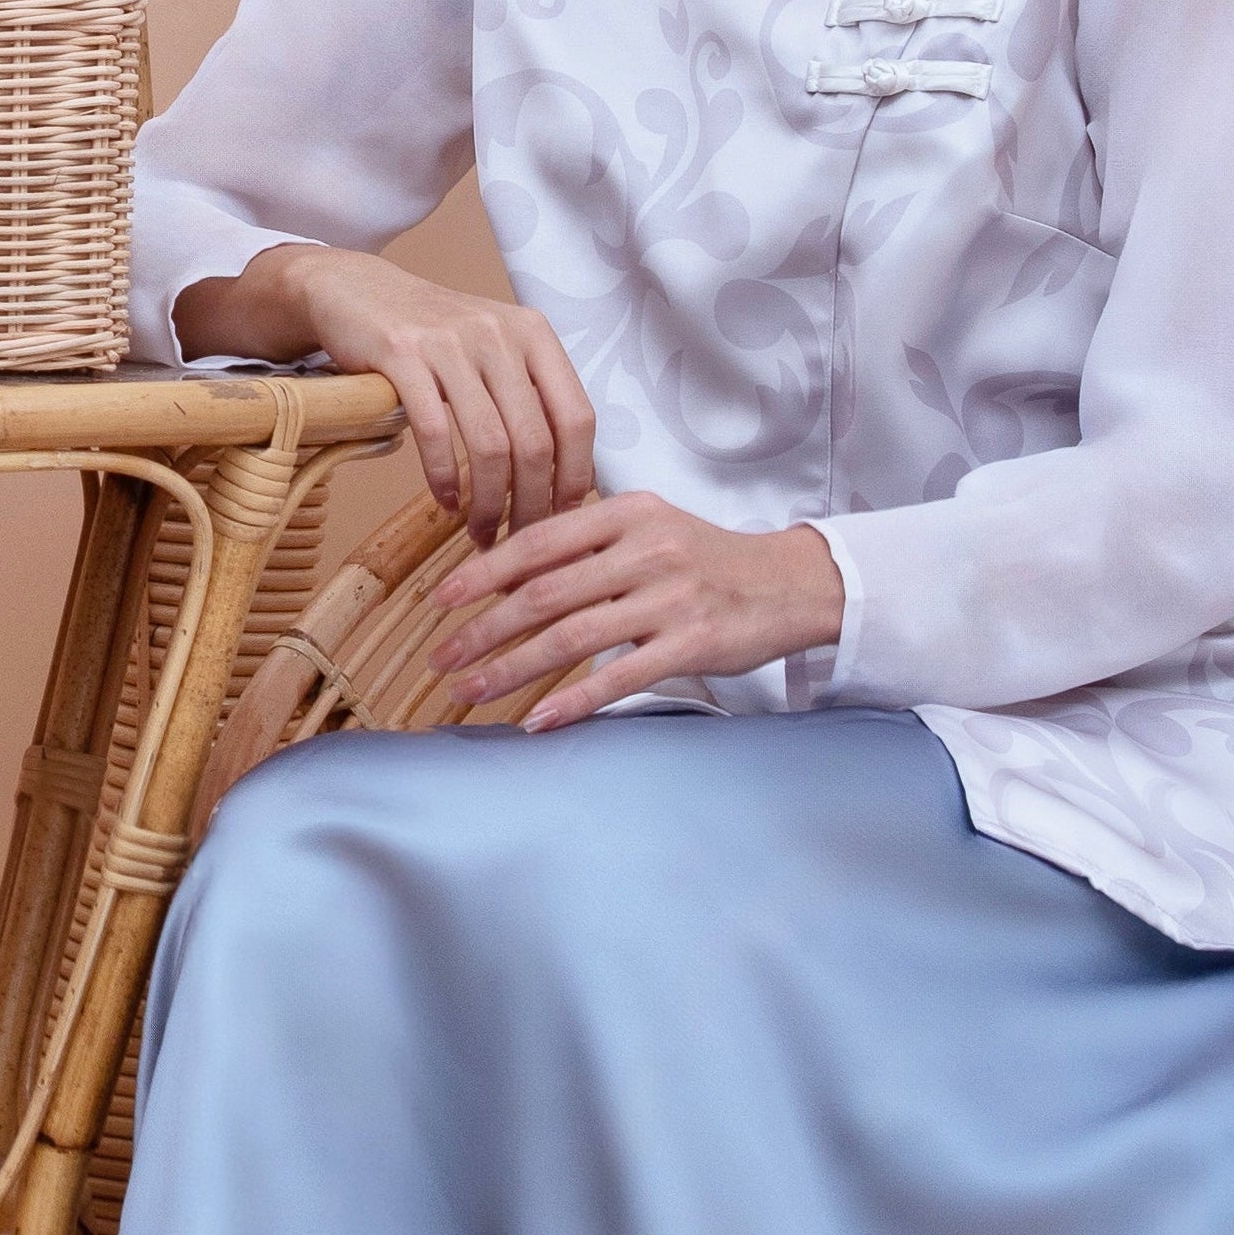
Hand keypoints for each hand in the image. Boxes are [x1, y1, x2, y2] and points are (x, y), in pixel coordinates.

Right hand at [192, 245, 596, 543]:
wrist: (359, 291)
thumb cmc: (433, 335)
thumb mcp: (495, 349)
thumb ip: (530, 396)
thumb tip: (565, 477)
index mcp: (534, 334)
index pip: (576, 418)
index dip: (575, 476)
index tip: (564, 516)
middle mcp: (499, 334)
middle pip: (535, 441)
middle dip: (532, 504)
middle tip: (521, 540)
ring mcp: (451, 342)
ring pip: (489, 444)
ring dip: (489, 502)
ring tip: (482, 533)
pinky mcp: (402, 354)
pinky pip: (434, 432)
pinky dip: (444, 478)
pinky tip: (445, 501)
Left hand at [431, 492, 844, 731]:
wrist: (790, 584)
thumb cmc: (704, 558)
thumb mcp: (645, 530)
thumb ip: (584, 544)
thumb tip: (504, 573)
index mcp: (626, 514)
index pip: (537, 542)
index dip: (483, 573)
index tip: (442, 600)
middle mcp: (646, 551)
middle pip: (544, 594)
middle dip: (483, 629)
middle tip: (443, 657)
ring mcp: (671, 598)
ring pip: (572, 637)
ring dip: (512, 668)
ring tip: (471, 690)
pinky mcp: (692, 643)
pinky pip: (619, 676)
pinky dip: (573, 702)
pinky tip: (537, 720)